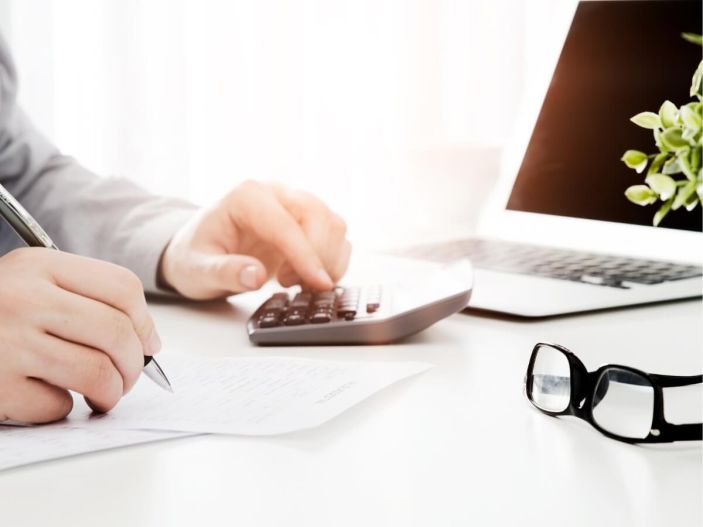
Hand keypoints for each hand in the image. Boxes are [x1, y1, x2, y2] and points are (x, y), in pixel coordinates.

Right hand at [0, 248, 160, 423]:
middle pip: (116, 333)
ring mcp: (7, 342)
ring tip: (104, 394)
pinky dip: (62, 408)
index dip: (146, 322)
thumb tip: (148, 343)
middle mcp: (24, 298)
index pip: (122, 288)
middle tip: (130, 377)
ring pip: (96, 373)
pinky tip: (46, 395)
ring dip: (111, 392)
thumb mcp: (32, 282)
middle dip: (135, 365)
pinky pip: (55, 405)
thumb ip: (86, 298)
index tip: (148, 345)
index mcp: (39, 265)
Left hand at [159, 180, 350, 299]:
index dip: (305, 255)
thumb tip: (255, 276)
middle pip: (318, 216)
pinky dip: (333, 261)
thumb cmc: (195, 258)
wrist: (198, 253)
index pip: (286, 224)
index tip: (317, 282)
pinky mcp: (307, 222)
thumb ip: (224, 272)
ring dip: (328, 259)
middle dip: (317, 256)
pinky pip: (336, 236)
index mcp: (247, 197)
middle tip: (289, 284)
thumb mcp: (197, 270)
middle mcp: (275, 193)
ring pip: (333, 224)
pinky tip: (308, 278)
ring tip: (296, 282)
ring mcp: (294, 205)